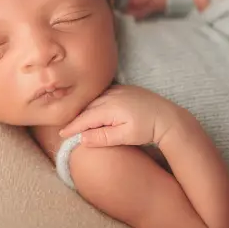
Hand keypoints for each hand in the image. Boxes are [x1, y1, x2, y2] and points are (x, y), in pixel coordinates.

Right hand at [58, 85, 182, 146]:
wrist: (167, 117)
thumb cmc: (146, 129)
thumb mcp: (125, 137)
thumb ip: (103, 137)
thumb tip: (82, 138)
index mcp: (110, 107)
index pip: (85, 118)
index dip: (72, 127)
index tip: (62, 134)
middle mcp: (111, 95)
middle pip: (87, 108)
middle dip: (76, 118)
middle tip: (65, 129)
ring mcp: (118, 90)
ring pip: (95, 100)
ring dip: (85, 110)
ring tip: (76, 120)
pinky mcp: (124, 89)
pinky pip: (104, 95)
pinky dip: (96, 103)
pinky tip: (94, 109)